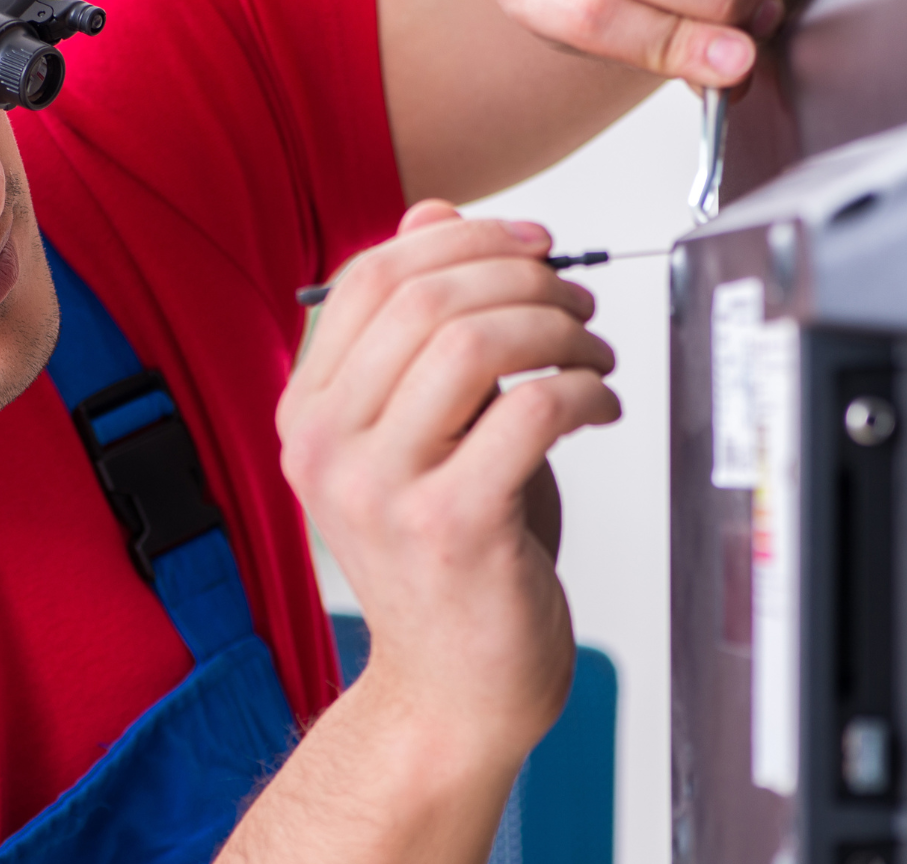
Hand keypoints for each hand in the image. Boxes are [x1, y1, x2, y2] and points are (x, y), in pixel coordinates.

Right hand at [277, 201, 619, 755]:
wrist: (449, 692)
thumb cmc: (444, 559)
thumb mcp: (418, 431)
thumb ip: (417, 332)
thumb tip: (433, 215)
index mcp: (307, 413)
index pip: (371, 277)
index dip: (464, 240)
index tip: (535, 245)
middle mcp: (326, 445)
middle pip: (425, 295)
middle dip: (525, 277)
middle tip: (579, 300)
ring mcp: (380, 488)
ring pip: (476, 341)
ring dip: (560, 328)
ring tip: (593, 352)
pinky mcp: (450, 526)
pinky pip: (530, 409)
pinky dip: (584, 390)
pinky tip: (600, 407)